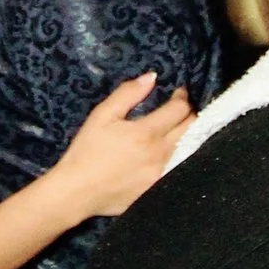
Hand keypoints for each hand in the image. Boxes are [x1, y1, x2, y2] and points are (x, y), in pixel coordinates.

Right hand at [56, 71, 193, 216]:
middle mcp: (160, 153)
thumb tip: (152, 77)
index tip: (177, 93)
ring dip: (184, 134)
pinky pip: (178, 167)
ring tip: (172, 129)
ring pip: (188, 147)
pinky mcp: (158, 188)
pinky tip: (163, 153)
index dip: (181, 97)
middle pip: (190, 127)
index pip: (180, 109)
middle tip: (177, 109)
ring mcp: (162, 173)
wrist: (77, 191)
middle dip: (187, 113)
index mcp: (147, 133)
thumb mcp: (101, 116)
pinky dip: (177, 155)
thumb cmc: (86, 151)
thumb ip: (128, 93)